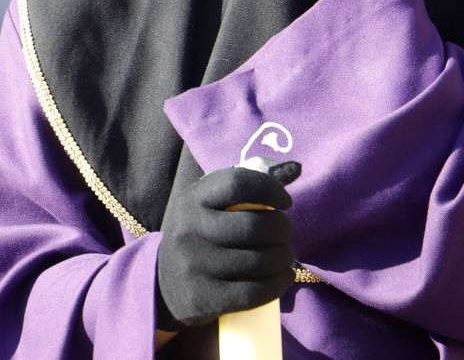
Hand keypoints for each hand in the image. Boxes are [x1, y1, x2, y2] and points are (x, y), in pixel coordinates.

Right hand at [155, 164, 297, 329]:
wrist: (166, 283)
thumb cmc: (202, 234)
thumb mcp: (211, 204)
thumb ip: (250, 186)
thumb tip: (297, 167)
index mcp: (193, 199)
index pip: (236, 183)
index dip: (269, 189)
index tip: (285, 202)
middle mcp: (189, 228)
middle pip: (253, 226)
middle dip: (282, 229)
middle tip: (285, 233)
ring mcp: (195, 264)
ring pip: (258, 261)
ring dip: (284, 257)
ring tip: (286, 255)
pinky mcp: (204, 296)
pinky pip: (253, 292)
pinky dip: (278, 284)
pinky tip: (284, 277)